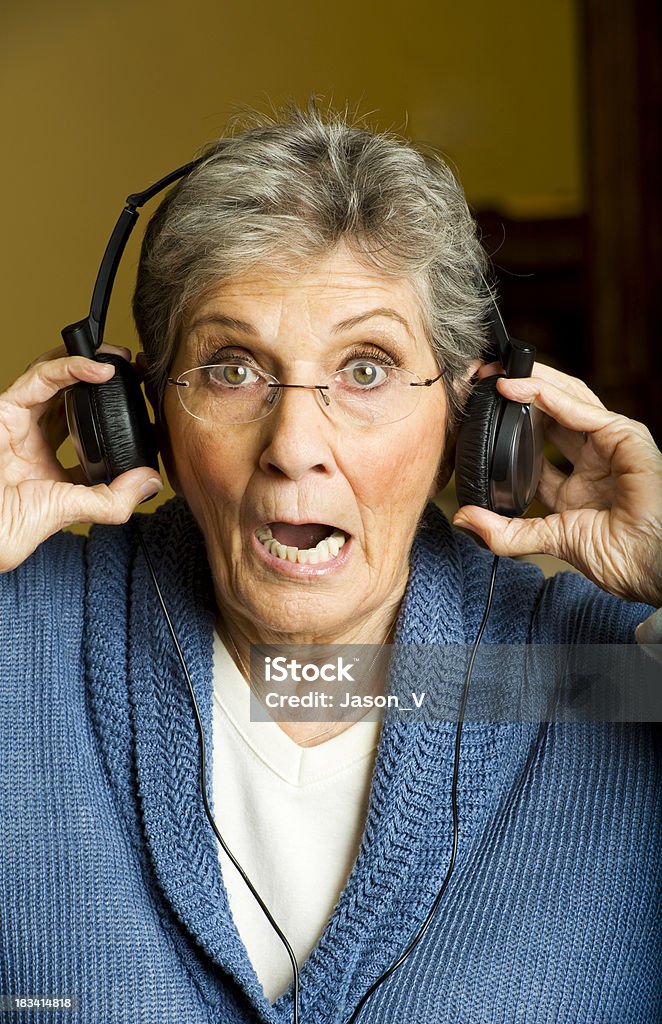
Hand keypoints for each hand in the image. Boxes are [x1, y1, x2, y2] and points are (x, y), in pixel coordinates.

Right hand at [0, 345, 162, 572]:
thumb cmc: (8, 525)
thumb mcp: (72, 511)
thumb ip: (113, 499)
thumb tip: (151, 482)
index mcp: (51, 465)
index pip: (87, 433)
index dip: (114, 419)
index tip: (144, 415)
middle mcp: (35, 439)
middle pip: (71, 396)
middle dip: (103, 381)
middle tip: (134, 372)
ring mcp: (21, 421)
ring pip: (55, 377)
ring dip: (88, 362)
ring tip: (120, 358)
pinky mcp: (7, 407)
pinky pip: (41, 377)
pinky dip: (70, 367)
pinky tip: (99, 369)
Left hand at [452, 362, 661, 606]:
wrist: (648, 563)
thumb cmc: (617, 555)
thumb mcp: (548, 540)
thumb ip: (505, 532)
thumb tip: (464, 520)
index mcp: (576, 485)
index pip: (536, 447)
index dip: (506, 430)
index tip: (475, 417)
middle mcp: (594, 460)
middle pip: (550, 414)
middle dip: (516, 396)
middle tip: (480, 382)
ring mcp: (610, 445)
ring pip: (566, 400)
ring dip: (530, 384)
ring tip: (495, 373)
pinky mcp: (624, 435)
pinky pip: (580, 409)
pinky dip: (546, 395)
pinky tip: (517, 388)